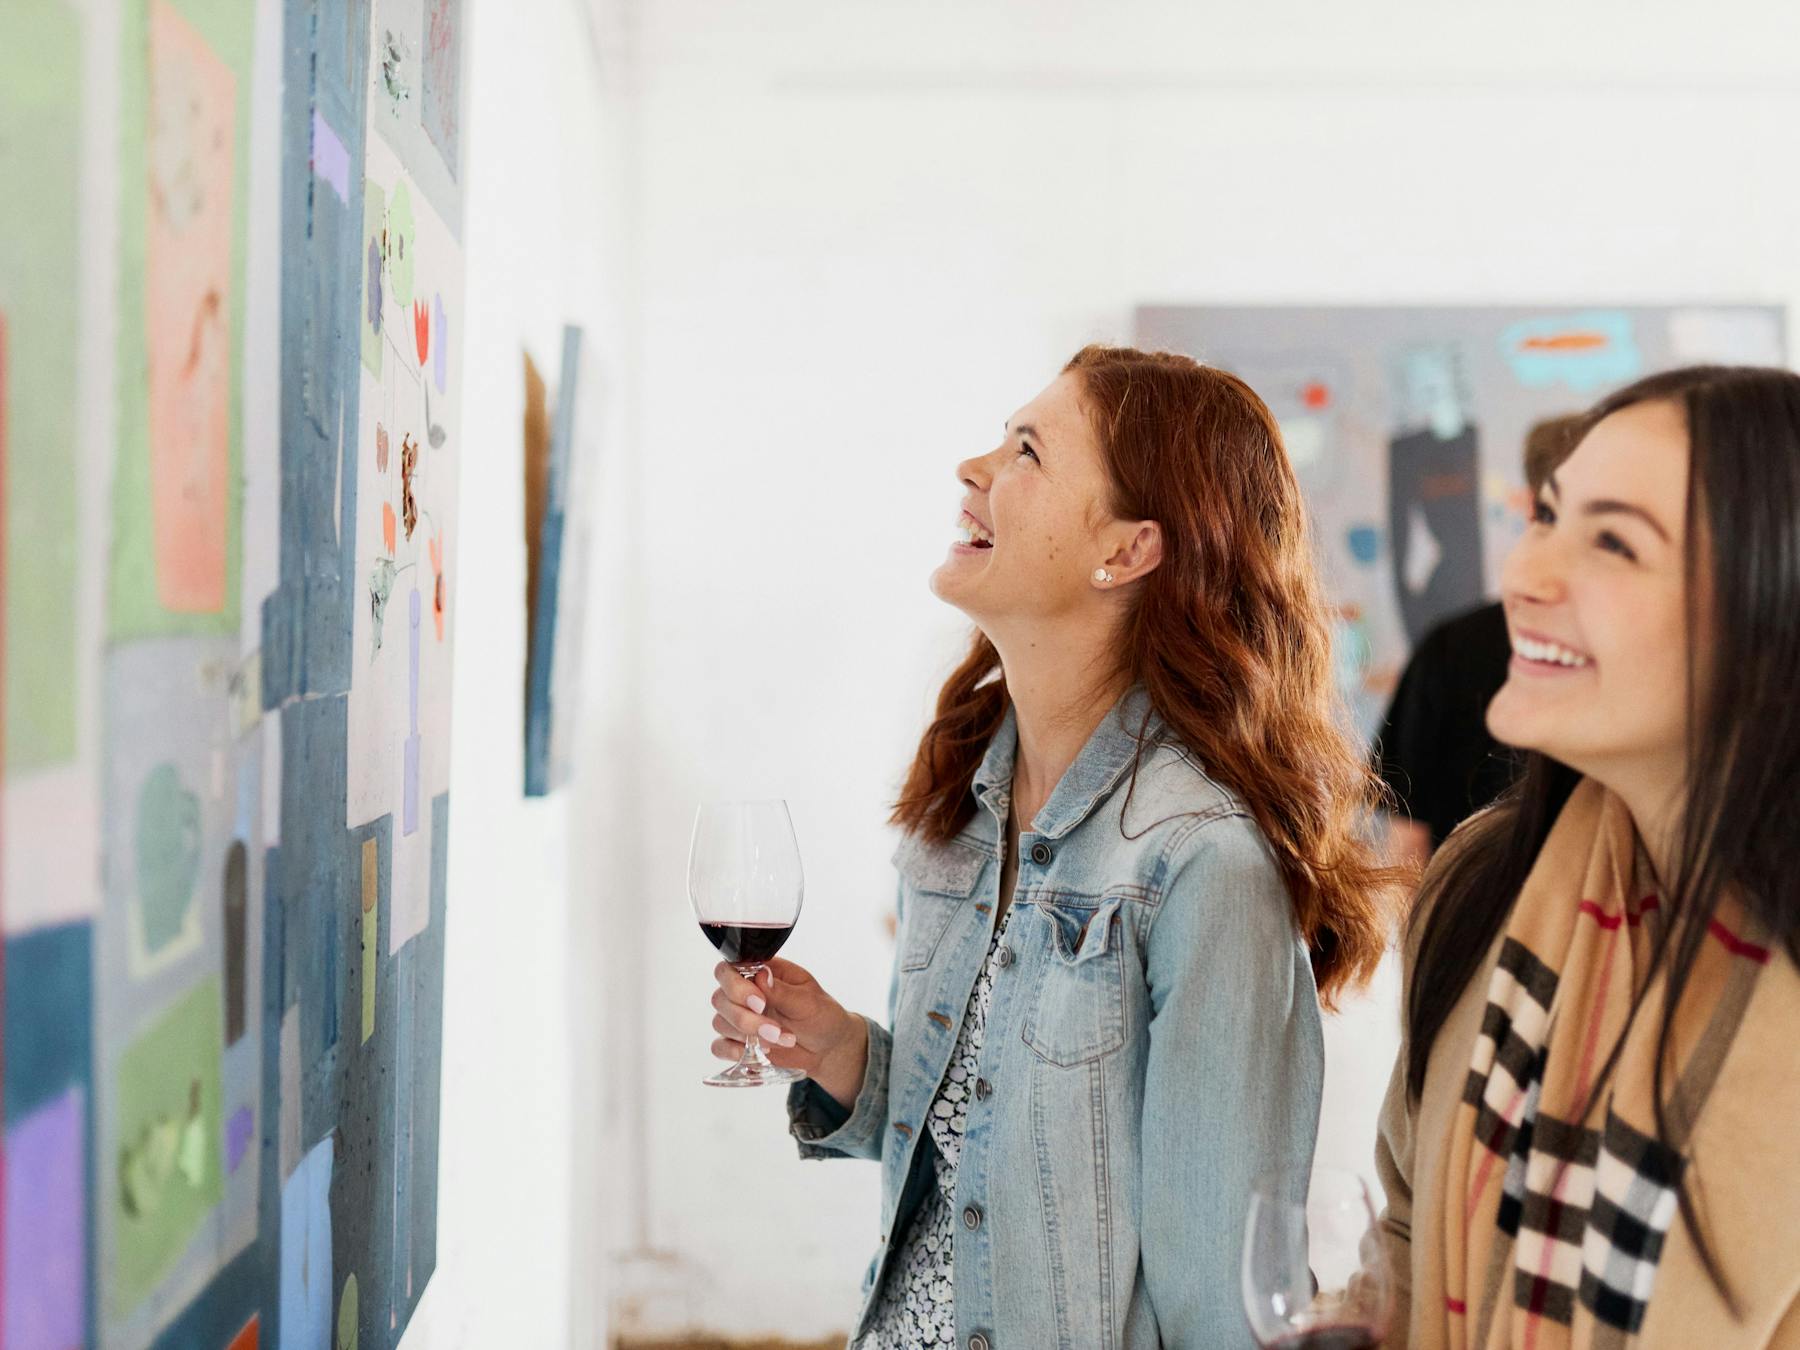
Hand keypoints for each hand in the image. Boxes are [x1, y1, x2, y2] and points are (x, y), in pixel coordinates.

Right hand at [710, 957, 869, 1108]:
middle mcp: (745, 993)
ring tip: (782, 1040)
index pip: (730, 970)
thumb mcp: (809, 1001)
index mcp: (761, 974)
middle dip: (745, 1017)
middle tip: (775, 1029)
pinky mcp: (738, 1043)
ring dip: (748, 1035)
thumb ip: (783, 991)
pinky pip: (719, 1046)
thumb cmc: (822, 1016)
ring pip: (720, 1022)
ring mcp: (739, 1018)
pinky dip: (733, 1051)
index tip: (760, 1002)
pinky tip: (758, 1053)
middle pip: (720, 998)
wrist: (828, 1049)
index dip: (736, 986)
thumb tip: (761, 976)